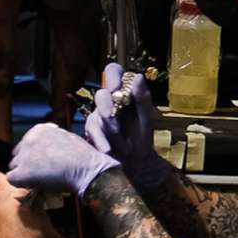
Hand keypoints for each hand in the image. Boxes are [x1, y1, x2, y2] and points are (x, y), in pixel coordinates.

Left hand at [5, 122, 118, 199]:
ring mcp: (24, 156)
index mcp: (39, 130)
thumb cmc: (84, 156)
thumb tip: (45, 150)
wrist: (87, 168)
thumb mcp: (66, 138)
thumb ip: (51, 140)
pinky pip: (12, 179)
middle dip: (27, 163)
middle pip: (18, 154)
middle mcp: (28, 139)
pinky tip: (35, 185)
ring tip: (41, 180)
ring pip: (15, 166)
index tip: (42, 162)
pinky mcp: (22, 173)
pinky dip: (22, 184)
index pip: (26, 142)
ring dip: (25, 174)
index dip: (33, 154)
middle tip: (40, 173)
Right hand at [82, 62, 171, 191]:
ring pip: (95, 115)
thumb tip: (137, 76)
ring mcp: (98, 116)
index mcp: (124, 93)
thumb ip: (143, 99)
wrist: (137, 165)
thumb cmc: (142, 139)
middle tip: (115, 120)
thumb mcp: (146, 119)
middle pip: (100, 94)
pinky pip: (91, 132)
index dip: (112, 77)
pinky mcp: (91, 131)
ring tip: (120, 142)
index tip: (117, 90)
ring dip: (107, 129)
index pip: (113, 72)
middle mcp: (109, 102)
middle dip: (107, 107)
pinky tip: (108, 149)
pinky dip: (100, 140)